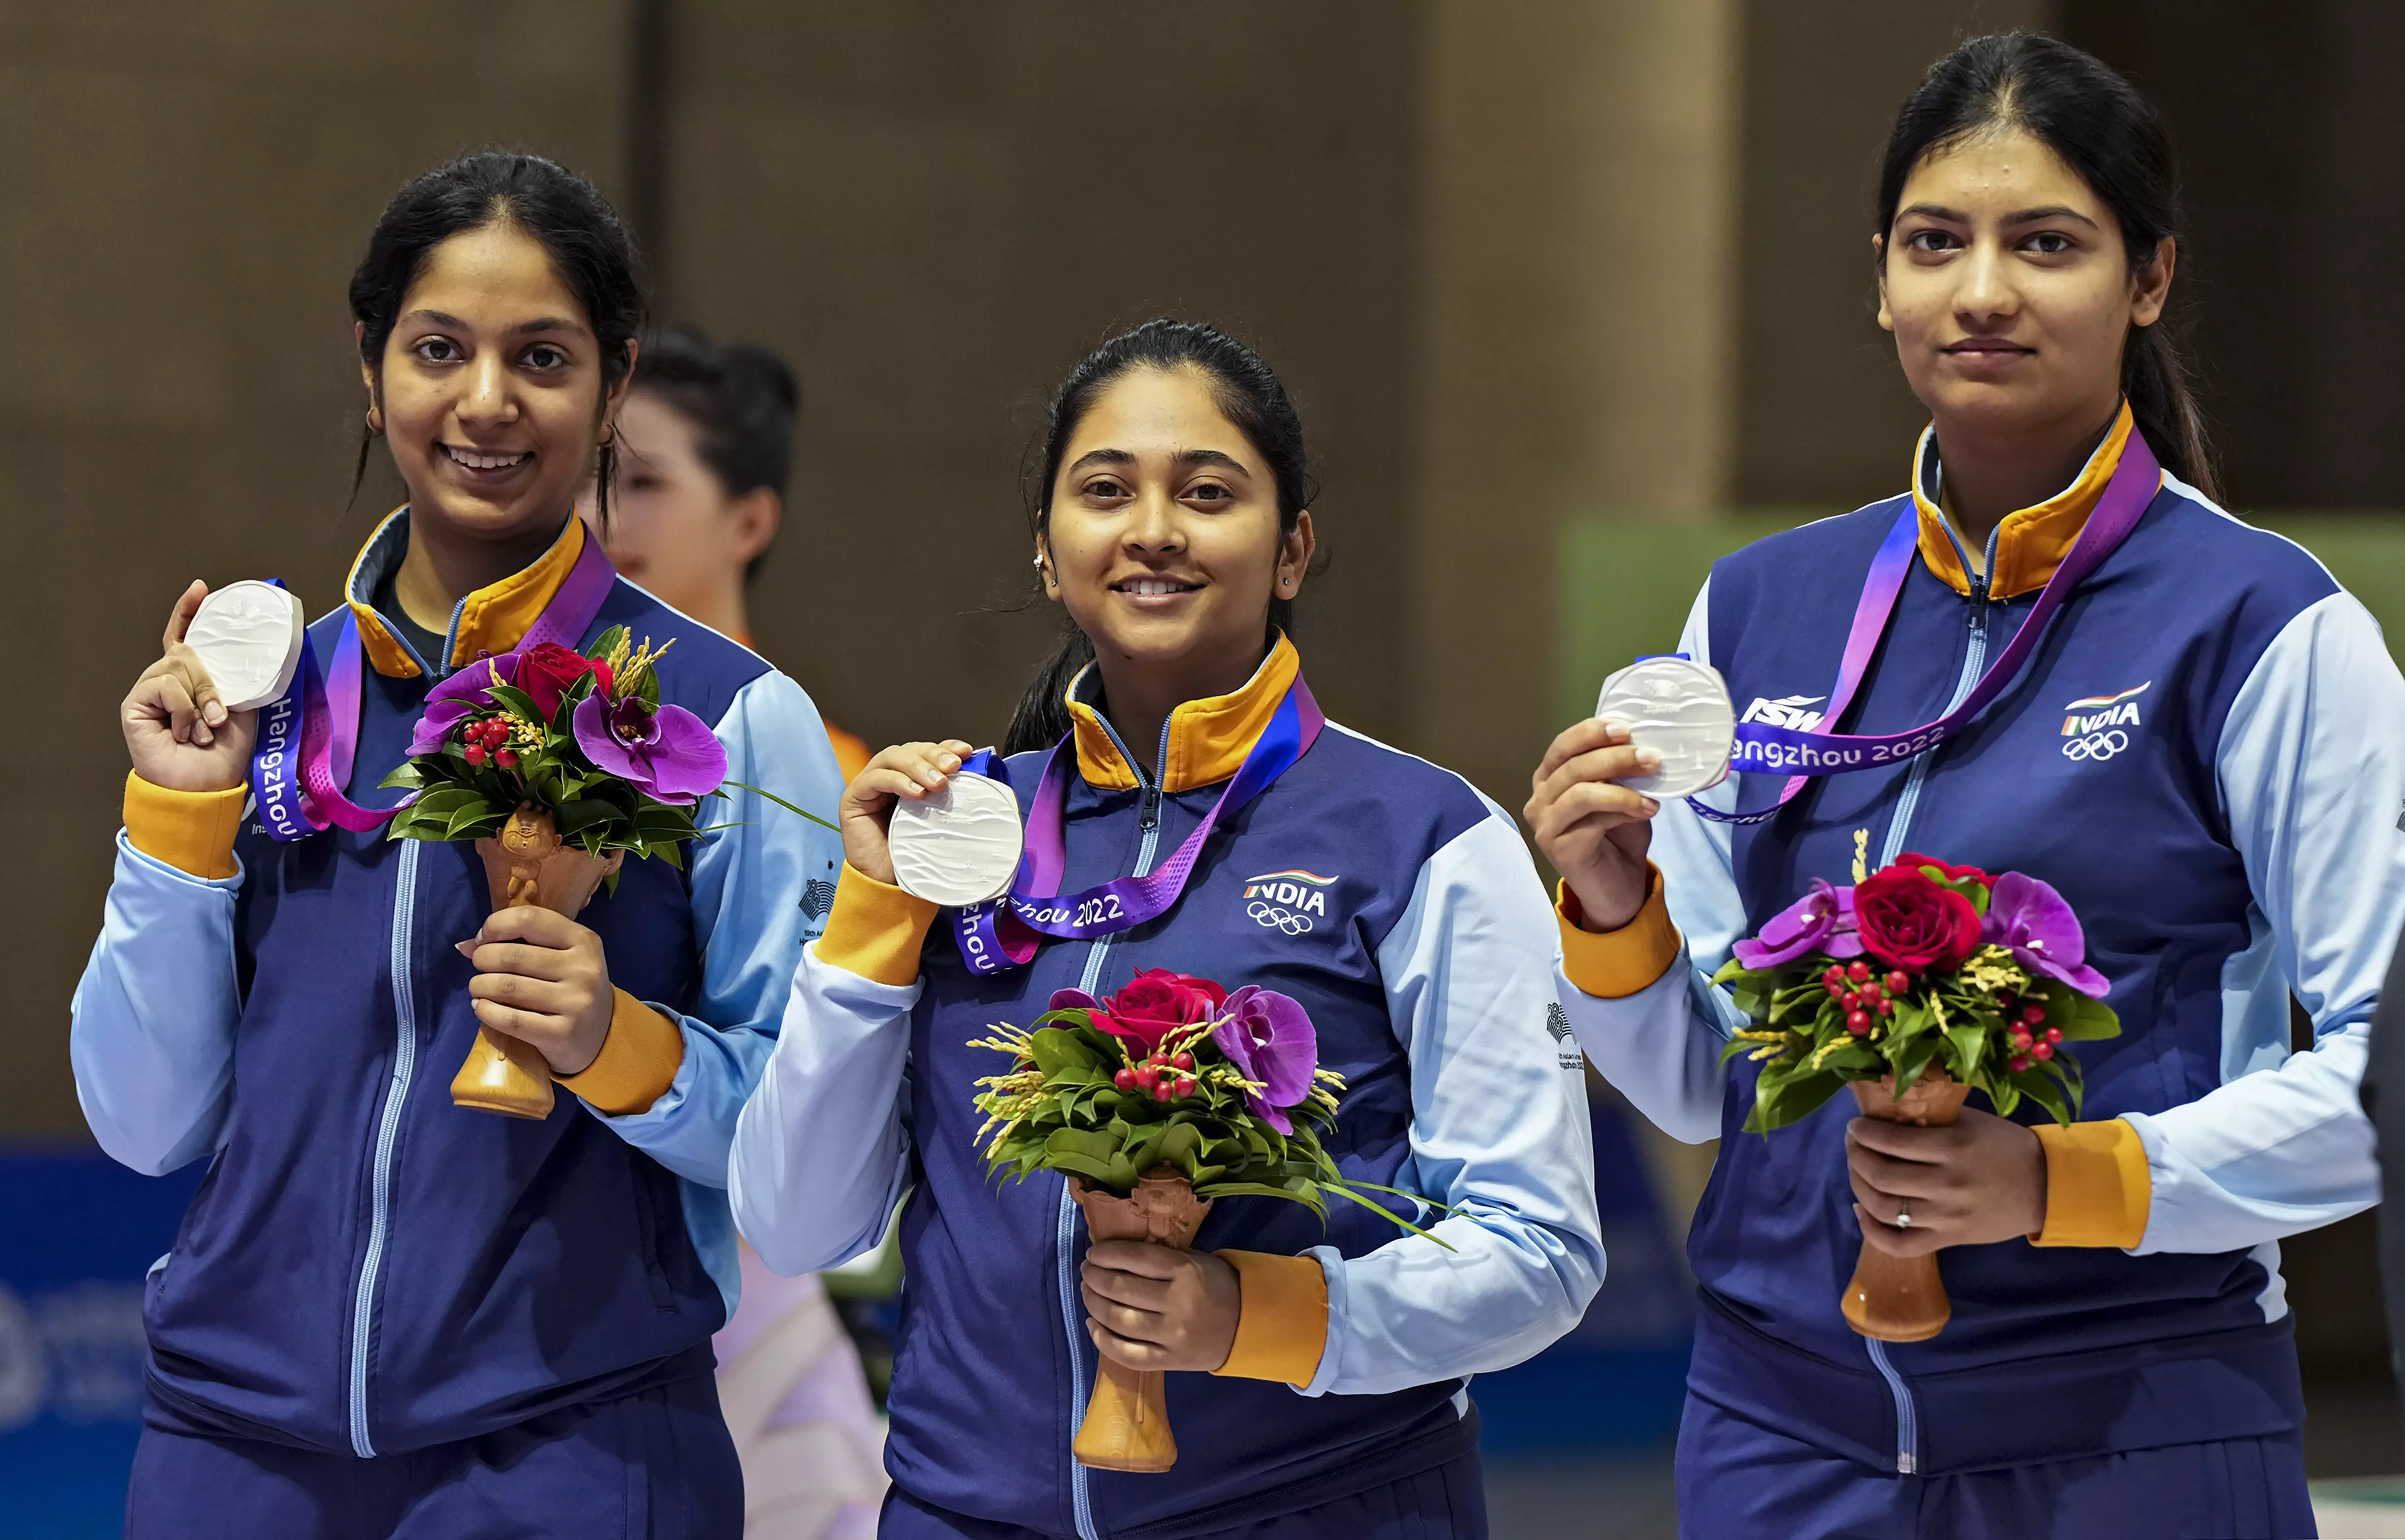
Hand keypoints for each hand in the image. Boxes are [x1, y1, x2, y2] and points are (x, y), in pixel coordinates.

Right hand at [122, 581, 258, 791]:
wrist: (205, 785)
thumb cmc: (223, 753)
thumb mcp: (241, 708)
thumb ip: (236, 678)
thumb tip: (245, 650)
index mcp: (194, 679)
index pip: (187, 637)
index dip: (190, 613)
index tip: (201, 589)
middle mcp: (168, 680)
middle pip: (189, 651)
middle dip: (212, 681)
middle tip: (220, 715)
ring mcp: (149, 690)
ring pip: (179, 665)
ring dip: (201, 698)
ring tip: (205, 728)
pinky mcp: (135, 703)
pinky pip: (165, 684)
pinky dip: (184, 708)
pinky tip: (185, 731)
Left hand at [464, 906, 615, 1075]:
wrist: (602, 1036)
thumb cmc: (572, 988)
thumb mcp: (561, 957)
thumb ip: (521, 943)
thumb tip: (466, 945)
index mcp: (584, 941)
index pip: (530, 919)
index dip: (496, 925)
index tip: (484, 939)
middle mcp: (583, 969)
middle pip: (512, 955)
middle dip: (483, 959)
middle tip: (479, 967)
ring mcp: (575, 1002)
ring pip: (507, 987)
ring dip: (480, 986)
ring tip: (477, 988)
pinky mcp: (561, 1033)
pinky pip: (510, 1019)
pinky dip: (486, 1011)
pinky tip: (481, 1007)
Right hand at [840, 739, 972, 883]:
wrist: (890, 887)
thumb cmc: (916, 856)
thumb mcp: (940, 822)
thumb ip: (951, 799)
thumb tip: (981, 781)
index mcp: (910, 779)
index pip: (926, 752)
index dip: (944, 747)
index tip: (966, 752)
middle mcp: (889, 777)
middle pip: (910, 750)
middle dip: (933, 755)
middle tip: (953, 768)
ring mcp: (869, 785)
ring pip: (892, 757)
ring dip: (918, 766)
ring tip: (938, 783)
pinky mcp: (853, 798)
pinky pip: (874, 779)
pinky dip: (897, 780)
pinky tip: (916, 792)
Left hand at [1080, 1241, 1240, 1373]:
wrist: (1246, 1325)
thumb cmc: (1215, 1285)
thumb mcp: (1194, 1260)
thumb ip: (1158, 1257)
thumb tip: (1113, 1253)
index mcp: (1184, 1271)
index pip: (1134, 1258)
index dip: (1107, 1254)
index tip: (1093, 1252)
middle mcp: (1177, 1303)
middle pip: (1121, 1289)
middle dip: (1094, 1277)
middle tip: (1086, 1271)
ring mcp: (1172, 1335)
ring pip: (1119, 1320)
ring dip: (1094, 1304)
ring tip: (1087, 1293)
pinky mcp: (1170, 1361)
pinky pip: (1128, 1354)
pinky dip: (1103, 1340)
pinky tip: (1092, 1325)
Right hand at [1525, 718, 1661, 930]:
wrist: (1619, 889)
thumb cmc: (1618, 838)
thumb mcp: (1621, 794)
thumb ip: (1620, 772)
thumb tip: (1642, 745)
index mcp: (1550, 780)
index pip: (1562, 746)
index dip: (1591, 732)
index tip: (1626, 729)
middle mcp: (1539, 800)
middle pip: (1572, 766)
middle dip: (1615, 756)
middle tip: (1651, 757)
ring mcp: (1545, 825)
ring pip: (1579, 790)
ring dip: (1621, 784)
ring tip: (1653, 786)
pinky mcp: (1558, 848)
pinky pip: (1591, 819)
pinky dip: (1622, 809)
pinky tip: (1646, 810)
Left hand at [1848, 1108, 2046, 1255]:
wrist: (2045, 1188)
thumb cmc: (2004, 1147)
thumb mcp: (1970, 1122)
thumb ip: (1930, 1116)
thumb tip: (1881, 1107)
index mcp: (1953, 1148)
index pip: (1891, 1141)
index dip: (1863, 1133)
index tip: (1855, 1125)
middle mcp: (1947, 1184)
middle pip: (1882, 1176)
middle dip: (1856, 1157)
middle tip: (1853, 1145)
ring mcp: (1947, 1217)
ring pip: (1884, 1209)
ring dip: (1859, 1187)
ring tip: (1857, 1170)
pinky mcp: (1948, 1240)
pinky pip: (1899, 1244)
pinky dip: (1871, 1231)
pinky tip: (1861, 1210)